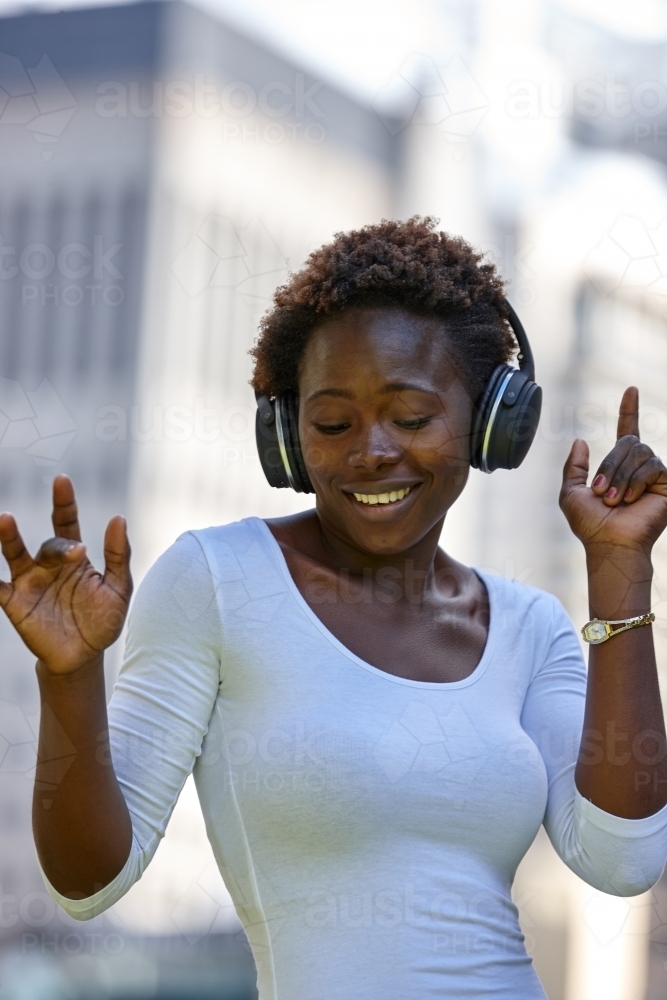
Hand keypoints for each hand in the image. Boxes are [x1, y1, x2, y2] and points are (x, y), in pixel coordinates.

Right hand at [0, 475, 131, 673]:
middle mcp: (48, 565)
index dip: (64, 502)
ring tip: (5, 519)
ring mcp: (29, 583)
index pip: (66, 522)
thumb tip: (118, 518)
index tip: (62, 481)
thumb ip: (118, 555)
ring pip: (15, 555)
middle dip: (61, 547)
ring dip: (9, 538)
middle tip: (76, 553)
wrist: (84, 656)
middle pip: (50, 545)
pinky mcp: (15, 604)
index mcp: (73, 557)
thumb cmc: (102, 619)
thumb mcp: (118, 588)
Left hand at [560, 387, 666, 553]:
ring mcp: (655, 475)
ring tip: (614, 500)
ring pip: (639, 452)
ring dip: (620, 476)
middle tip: (601, 493)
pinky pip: (653, 466)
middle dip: (609, 465)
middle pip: (628, 442)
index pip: (626, 431)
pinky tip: (630, 500)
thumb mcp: (571, 493)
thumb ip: (574, 466)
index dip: (629, 410)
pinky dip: (635, 482)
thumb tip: (580, 439)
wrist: (609, 544)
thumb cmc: (590, 525)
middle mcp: (640, 468)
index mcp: (619, 467)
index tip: (631, 390)